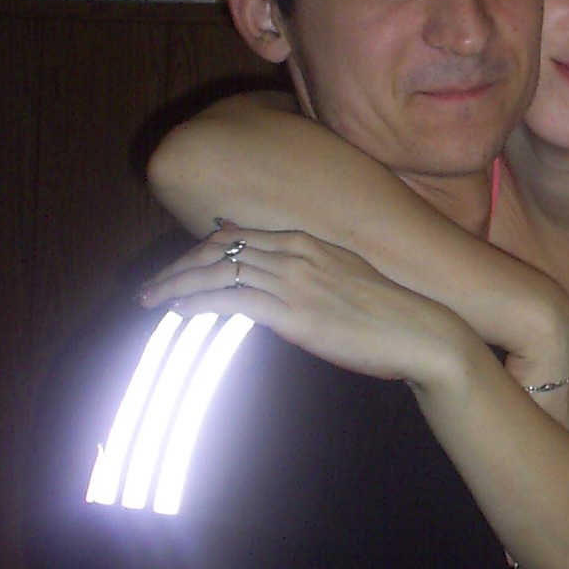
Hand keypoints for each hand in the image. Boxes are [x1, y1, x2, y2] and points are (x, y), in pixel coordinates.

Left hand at [141, 223, 461, 388]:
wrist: (421, 333)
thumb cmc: (387, 315)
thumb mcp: (344, 281)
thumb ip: (308, 274)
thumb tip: (276, 286)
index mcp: (306, 241)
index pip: (235, 235)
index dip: (197, 250)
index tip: (175, 268)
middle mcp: (294, 251)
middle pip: (217, 249)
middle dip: (175, 267)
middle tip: (147, 287)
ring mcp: (293, 280)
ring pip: (216, 271)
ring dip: (175, 285)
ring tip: (149, 301)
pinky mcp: (292, 312)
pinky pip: (230, 299)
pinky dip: (197, 303)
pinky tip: (177, 312)